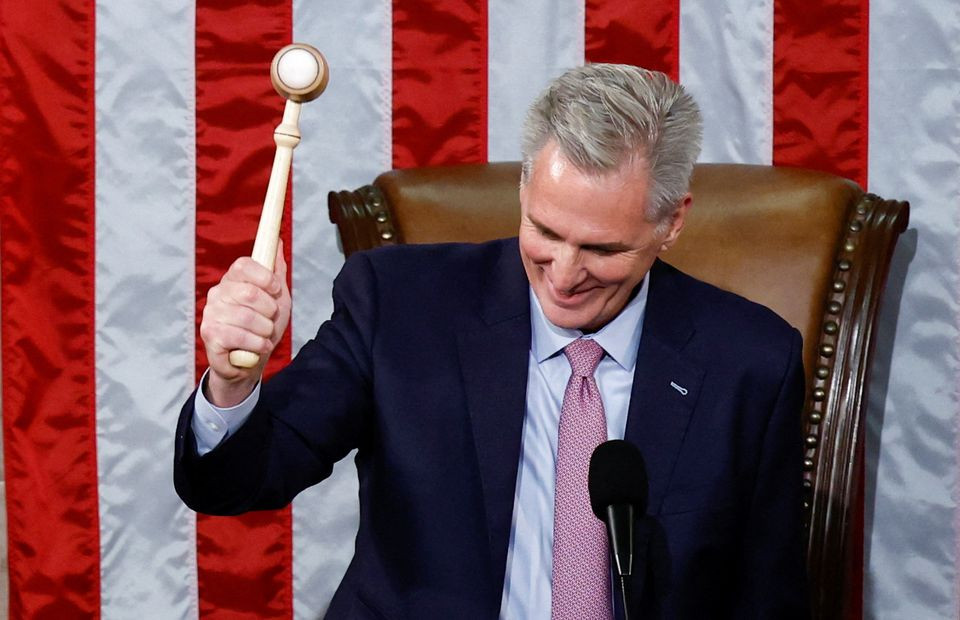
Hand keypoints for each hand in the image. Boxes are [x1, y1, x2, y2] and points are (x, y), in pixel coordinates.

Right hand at [199, 242, 290, 406]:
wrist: (250, 361)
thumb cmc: (262, 327)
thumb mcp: (277, 298)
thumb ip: (276, 270)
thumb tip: (279, 241)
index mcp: (233, 280)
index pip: (244, 265)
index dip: (265, 278)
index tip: (275, 290)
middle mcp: (218, 293)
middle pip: (251, 293)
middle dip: (270, 311)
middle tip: (269, 320)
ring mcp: (211, 313)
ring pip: (248, 318)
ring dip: (265, 331)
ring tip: (263, 336)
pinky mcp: (209, 334)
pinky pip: (240, 337)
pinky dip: (257, 345)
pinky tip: (257, 347)